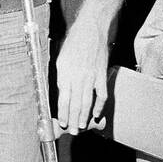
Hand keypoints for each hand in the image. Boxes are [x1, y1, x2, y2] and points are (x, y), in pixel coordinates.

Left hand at [56, 10, 109, 131]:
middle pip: (75, 104)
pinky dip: (99, 106)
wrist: (91, 29)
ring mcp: (91, 77)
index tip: (61, 122)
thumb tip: (61, 93)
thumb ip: (61, 77)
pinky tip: (96, 115)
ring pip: (87, 102)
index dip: (62, 113)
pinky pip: (101, 94)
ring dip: (84, 117)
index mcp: (65, 73)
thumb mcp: (61, 59)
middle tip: (72, 131)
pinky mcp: (101, 75)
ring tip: (81, 127)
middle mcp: (77, 77)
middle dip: (72, 120)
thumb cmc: (74, 43)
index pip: (63, 99)